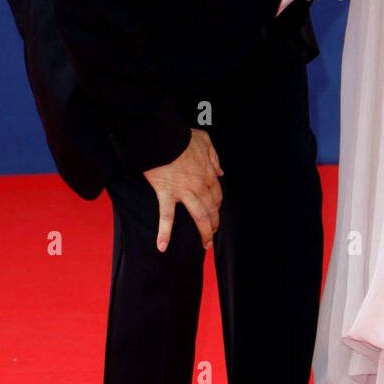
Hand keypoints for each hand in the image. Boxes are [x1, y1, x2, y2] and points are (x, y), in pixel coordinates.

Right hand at [143, 129, 223, 252]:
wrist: (163, 137)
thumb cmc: (182, 137)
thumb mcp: (205, 141)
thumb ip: (214, 157)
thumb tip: (220, 172)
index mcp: (208, 173)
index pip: (217, 195)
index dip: (218, 207)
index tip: (216, 214)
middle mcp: (199, 185)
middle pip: (211, 208)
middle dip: (214, 224)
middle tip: (213, 236)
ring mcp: (184, 191)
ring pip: (198, 215)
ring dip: (204, 231)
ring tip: (205, 244)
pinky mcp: (166, 194)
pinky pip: (166, 216)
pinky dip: (164, 232)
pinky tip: (162, 246)